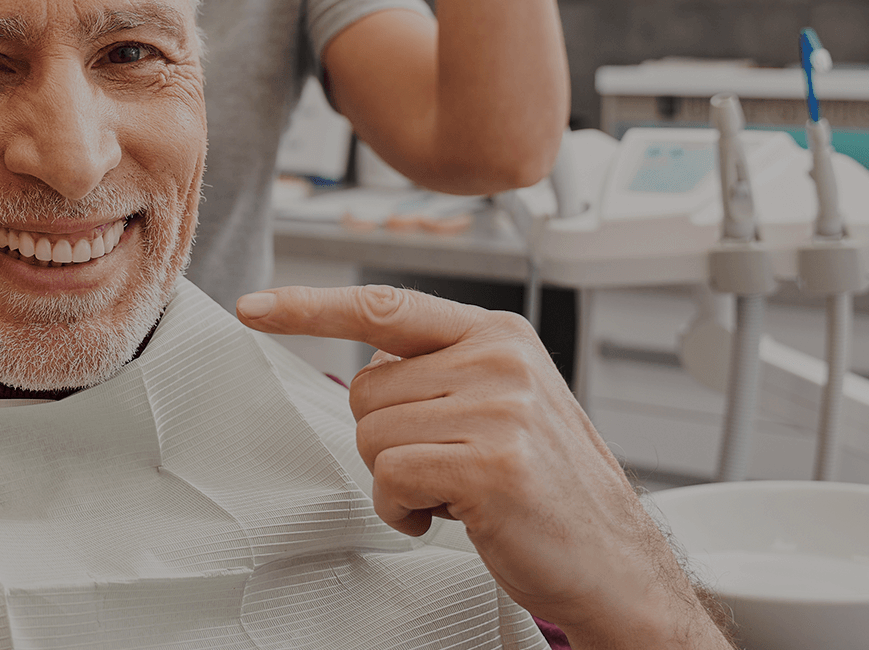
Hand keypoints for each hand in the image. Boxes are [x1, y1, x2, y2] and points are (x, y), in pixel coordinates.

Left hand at [236, 285, 731, 648]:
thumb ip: (442, 369)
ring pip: (370, 436)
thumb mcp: (505, 403)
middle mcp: (500, 360)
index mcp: (498, 334)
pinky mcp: (489, 463)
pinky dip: (403, 510)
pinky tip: (452, 516)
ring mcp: (498, 408)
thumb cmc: (547, 488)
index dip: (310, 306)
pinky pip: (388, 479)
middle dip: (388, 438)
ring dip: (398, 479)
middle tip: (450, 466)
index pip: (384, 306)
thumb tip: (370, 354)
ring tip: (459, 491)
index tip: (255, 307)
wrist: (613, 562)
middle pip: (363, 388)